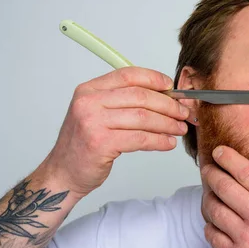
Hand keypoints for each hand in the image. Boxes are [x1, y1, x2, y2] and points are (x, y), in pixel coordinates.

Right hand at [40, 66, 188, 198]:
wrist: (64, 172)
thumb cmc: (85, 144)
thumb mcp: (98, 114)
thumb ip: (123, 102)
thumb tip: (163, 96)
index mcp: (89, 89)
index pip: (128, 75)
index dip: (154, 79)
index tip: (172, 89)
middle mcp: (89, 102)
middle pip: (140, 96)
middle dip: (168, 105)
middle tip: (184, 113)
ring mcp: (93, 122)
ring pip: (143, 117)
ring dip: (168, 124)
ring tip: (180, 129)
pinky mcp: (100, 143)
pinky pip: (140, 138)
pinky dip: (159, 141)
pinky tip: (168, 143)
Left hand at [201, 145, 248, 247]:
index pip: (246, 172)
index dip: (228, 159)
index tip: (220, 152)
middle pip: (223, 186)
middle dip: (212, 174)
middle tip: (208, 169)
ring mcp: (245, 238)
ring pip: (213, 210)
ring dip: (208, 199)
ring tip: (209, 195)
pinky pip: (212, 236)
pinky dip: (209, 226)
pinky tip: (214, 223)